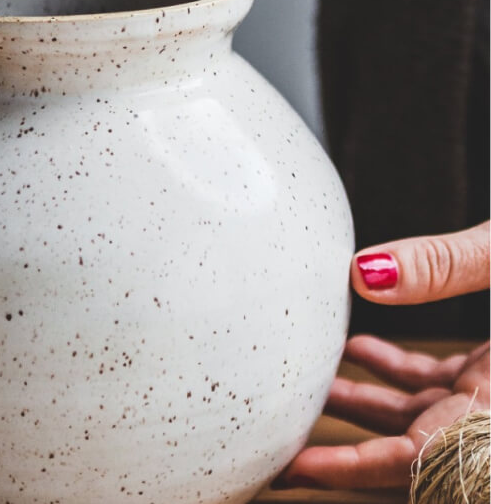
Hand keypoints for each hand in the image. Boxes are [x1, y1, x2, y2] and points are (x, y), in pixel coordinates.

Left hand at [276, 221, 489, 489]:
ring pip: (424, 415)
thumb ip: (448, 263)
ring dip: (366, 402)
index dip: (356, 469)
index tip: (298, 468)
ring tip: (308, 389)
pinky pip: (444, 386)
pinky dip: (399, 369)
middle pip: (414, 450)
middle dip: (348, 452)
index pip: (425, 461)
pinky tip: (362, 346)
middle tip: (284, 450)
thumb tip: (363, 272)